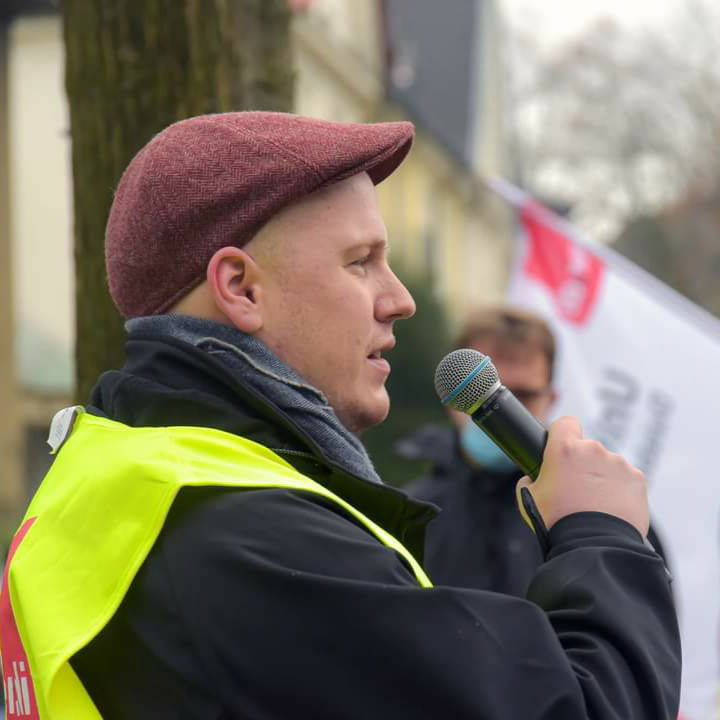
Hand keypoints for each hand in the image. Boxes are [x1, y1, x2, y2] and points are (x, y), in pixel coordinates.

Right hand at [516, 416, 648, 535]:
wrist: (593, 547)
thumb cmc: (557, 523)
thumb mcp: (528, 497)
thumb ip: (531, 478)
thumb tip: (535, 476)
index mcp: (564, 449)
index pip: (565, 423)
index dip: (562, 433)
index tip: (560, 447)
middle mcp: (593, 450)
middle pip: (587, 448)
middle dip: (582, 464)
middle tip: (575, 490)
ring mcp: (618, 464)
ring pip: (607, 464)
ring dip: (601, 478)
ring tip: (595, 505)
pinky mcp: (638, 479)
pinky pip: (625, 479)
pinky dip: (619, 490)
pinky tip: (611, 509)